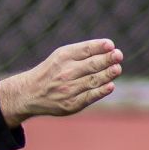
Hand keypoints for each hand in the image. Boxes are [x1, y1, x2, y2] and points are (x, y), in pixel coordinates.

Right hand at [0, 39, 123, 127]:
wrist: (30, 93)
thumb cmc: (53, 71)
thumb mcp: (62, 56)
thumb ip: (83, 52)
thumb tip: (110, 48)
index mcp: (63, 57)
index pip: (85, 50)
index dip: (99, 47)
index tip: (110, 45)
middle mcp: (65, 72)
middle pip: (91, 65)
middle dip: (107, 59)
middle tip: (118, 55)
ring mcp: (68, 89)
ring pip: (93, 81)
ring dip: (107, 74)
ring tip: (117, 68)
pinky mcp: (71, 104)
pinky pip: (89, 97)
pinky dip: (100, 91)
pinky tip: (110, 86)